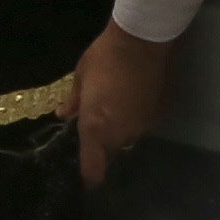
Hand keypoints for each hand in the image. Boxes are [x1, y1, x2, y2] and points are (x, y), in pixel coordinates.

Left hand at [70, 20, 174, 185]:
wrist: (142, 41)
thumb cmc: (104, 57)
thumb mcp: (81, 76)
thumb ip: (73, 102)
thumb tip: (62, 116)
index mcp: (95, 128)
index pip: (93, 170)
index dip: (89, 177)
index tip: (85, 177)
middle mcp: (119, 135)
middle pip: (111, 154)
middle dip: (103, 146)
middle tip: (97, 124)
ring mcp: (141, 127)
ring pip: (127, 140)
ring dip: (119, 131)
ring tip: (114, 108)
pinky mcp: (156, 116)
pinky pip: (141, 126)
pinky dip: (134, 119)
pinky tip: (131, 101)